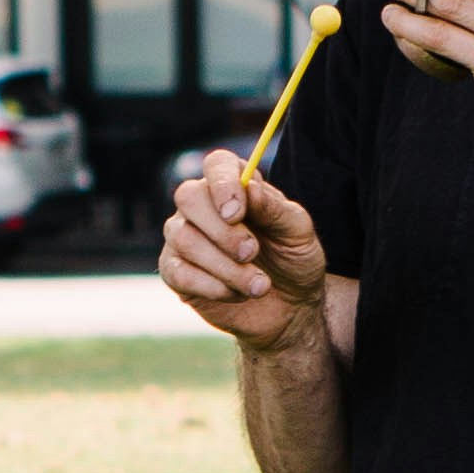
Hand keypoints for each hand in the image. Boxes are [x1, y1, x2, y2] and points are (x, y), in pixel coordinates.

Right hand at [157, 158, 334, 356]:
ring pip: (183, 238)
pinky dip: (212, 287)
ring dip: (226, 266)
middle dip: (221, 230)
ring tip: (259, 285)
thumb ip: (274, 208)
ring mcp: (183, 237)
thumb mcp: (298, 232)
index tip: (238, 212)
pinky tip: (237, 294)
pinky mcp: (175, 272)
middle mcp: (203, 206)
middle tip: (251, 252)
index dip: (222, 183)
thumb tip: (249, 188)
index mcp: (236, 186)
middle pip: (188, 196)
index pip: (217, 164)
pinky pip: (177, 272)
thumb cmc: (294, 259)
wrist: (290, 307)